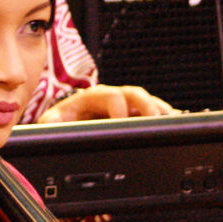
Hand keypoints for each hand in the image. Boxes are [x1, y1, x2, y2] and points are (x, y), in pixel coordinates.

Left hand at [38, 84, 176, 123]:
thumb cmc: (58, 124)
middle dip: (146, 106)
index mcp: (91, 97)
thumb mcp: (51, 124)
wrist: (65, 126)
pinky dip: (162, 118)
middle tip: (153, 120)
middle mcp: (110, 97)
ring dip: (159, 110)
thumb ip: (51, 123)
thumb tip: (51, 126)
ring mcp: (124, 105)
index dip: (118, 108)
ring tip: (170, 120)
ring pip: (146, 102)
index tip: (122, 123)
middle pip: (134, 94)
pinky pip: (152, 113)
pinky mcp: (133, 115)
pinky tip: (171, 124)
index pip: (110, 96)